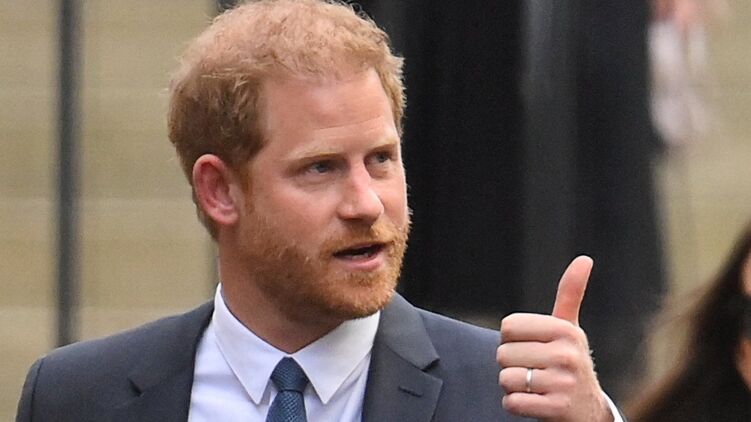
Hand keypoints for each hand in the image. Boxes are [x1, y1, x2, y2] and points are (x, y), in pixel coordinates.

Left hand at [496, 256, 611, 421]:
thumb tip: (584, 259)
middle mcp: (567, 354)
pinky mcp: (557, 409)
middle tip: (535, 371)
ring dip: (513, 386)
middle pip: (503, 354)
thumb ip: (570, 294)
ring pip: (506, 379)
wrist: (588, 410)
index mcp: (566, 330)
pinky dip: (515, 404)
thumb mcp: (570, 328)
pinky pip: (512, 402)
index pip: (508, 327)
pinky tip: (535, 402)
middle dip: (512, 365)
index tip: (533, 347)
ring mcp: (563, 383)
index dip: (512, 340)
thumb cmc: (570, 362)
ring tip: (535, 387)